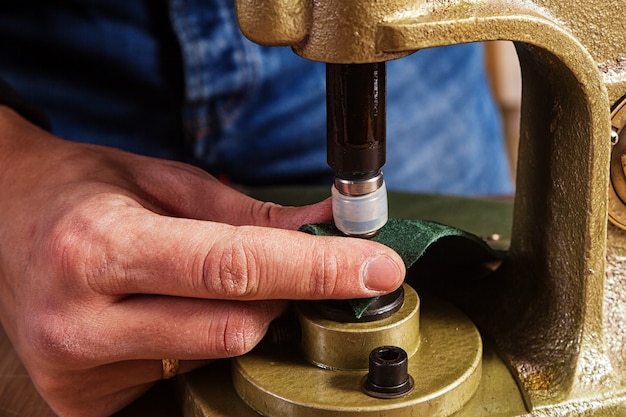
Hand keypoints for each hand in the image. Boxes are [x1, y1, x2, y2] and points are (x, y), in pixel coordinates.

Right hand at [0, 108, 404, 416]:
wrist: (6, 219)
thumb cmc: (84, 192)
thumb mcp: (163, 182)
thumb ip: (248, 214)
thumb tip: (325, 227)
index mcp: (98, 248)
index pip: (233, 268)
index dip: (316, 270)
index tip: (375, 268)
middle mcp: (79, 319)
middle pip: (237, 327)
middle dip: (279, 295)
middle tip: (277, 266)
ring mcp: (77, 372)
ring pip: (217, 356)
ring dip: (239, 319)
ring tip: (202, 283)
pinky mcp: (81, 404)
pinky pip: (184, 380)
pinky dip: (201, 348)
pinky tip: (173, 317)